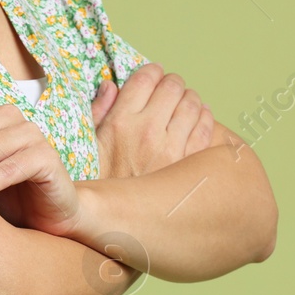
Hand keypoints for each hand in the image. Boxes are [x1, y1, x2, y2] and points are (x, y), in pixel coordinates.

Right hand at [92, 63, 214, 178]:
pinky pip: (205, 128)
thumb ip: (98, 111)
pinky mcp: (187, 163)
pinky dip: (205, 118)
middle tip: (169, 91)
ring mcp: (170, 147)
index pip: (146, 78)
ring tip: (183, 105)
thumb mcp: (88, 145)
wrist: (112, 222)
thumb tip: (110, 86)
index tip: (153, 76)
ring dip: (190, 99)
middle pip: (173, 86)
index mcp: (120, 122)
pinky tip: (198, 119)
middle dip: (172, 84)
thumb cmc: (99, 183)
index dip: (152, 71)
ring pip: (193, 103)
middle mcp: (147, 130)